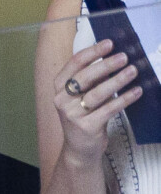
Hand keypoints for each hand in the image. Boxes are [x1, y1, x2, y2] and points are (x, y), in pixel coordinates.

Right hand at [53, 39, 142, 166]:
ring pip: (98, 93)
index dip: (92, 52)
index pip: (74, 63)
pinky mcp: (86, 127)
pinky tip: (136, 92)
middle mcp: (62, 98)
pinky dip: (124, 99)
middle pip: (86, 76)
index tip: (108, 43)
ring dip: (117, 80)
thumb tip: (110, 58)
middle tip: (124, 56)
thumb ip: (90, 79)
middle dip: (106, 64)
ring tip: (133, 71)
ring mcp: (72, 113)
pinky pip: (108, 109)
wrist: (79, 149)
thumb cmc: (82, 116)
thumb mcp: (80, 95)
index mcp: (58, 85)